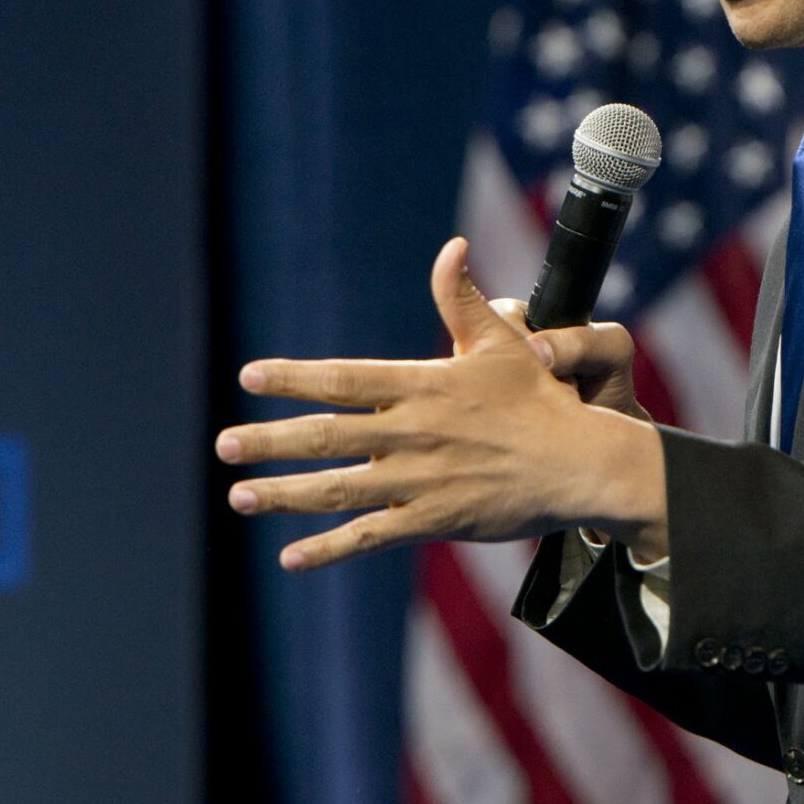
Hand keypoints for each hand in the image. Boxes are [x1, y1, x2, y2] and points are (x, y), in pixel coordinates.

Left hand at [217, 237, 667, 569]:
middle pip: (327, 436)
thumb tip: (450, 247)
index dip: (294, 377)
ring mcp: (421, 481)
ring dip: (283, 494)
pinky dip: (329, 548)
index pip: (345, 378)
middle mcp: (414, 433)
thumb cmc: (541, 399)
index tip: (250, 377)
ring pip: (338, 489)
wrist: (580, 463)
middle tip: (223, 444)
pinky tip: (291, 556)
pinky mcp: (434, 520)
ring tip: (238, 495)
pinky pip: (371, 537)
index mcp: (424, 386)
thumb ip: (462, 299)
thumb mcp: (501, 343)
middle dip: (269, 440)